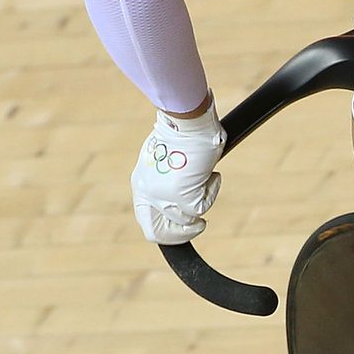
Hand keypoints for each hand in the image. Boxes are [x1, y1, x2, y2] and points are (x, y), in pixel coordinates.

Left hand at [132, 103, 225, 243]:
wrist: (186, 120)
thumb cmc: (181, 131)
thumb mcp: (166, 161)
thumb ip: (168, 181)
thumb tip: (183, 199)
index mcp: (140, 185)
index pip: (147, 221)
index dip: (167, 228)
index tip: (185, 223)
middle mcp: (147, 193)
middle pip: (158, 233)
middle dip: (181, 233)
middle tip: (198, 225)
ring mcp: (163, 196)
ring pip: (187, 218)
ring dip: (202, 198)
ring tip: (207, 176)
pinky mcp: (182, 194)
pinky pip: (202, 206)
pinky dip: (212, 190)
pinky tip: (212, 173)